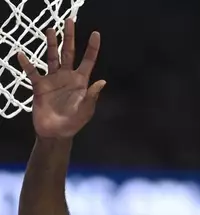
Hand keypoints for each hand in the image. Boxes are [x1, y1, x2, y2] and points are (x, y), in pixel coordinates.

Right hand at [17, 18, 104, 138]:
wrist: (56, 133)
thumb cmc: (74, 122)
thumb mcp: (86, 110)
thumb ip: (92, 96)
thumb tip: (102, 81)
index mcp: (81, 81)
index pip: (88, 60)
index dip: (92, 47)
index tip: (96, 33)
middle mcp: (67, 76)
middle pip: (69, 53)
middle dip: (69, 37)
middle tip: (69, 21)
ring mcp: (53, 80)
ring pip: (52, 57)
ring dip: (50, 44)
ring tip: (50, 30)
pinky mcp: (40, 86)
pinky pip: (32, 72)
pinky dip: (27, 64)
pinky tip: (21, 54)